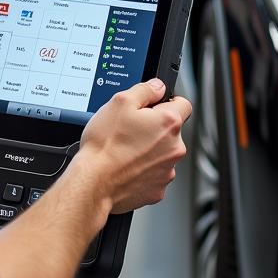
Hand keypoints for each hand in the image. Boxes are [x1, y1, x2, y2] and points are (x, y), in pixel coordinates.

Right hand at [77, 78, 191, 213]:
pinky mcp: (158, 190)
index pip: (184, 104)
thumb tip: (157, 86)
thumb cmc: (105, 145)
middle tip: (131, 130)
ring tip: (125, 150)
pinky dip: (143, 170)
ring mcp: (167, 171)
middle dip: (155, 128)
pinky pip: (154, 174)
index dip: (168, 102)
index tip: (154, 106)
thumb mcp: (120, 103)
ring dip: (149, 150)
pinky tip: (126, 166)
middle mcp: (174, 148)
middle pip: (171, 131)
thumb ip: (145, 90)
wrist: (94, 182)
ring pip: (162, 153)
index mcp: (169, 123)